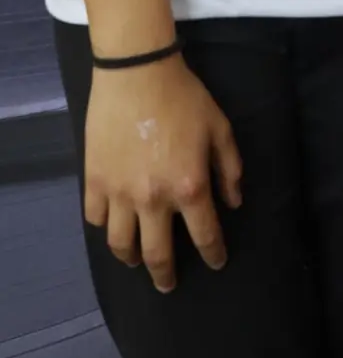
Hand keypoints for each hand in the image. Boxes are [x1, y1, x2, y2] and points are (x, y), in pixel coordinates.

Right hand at [85, 52, 242, 292]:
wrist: (138, 73)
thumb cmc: (184, 97)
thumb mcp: (220, 128)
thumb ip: (230, 168)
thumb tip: (233, 203)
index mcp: (189, 187)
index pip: (205, 235)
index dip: (213, 254)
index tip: (217, 262)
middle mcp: (153, 199)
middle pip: (157, 255)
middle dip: (165, 275)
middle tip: (168, 285)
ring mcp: (119, 193)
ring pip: (120, 244)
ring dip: (131, 258)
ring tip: (136, 261)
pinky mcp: (94, 180)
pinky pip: (95, 218)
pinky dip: (103, 226)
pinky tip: (112, 224)